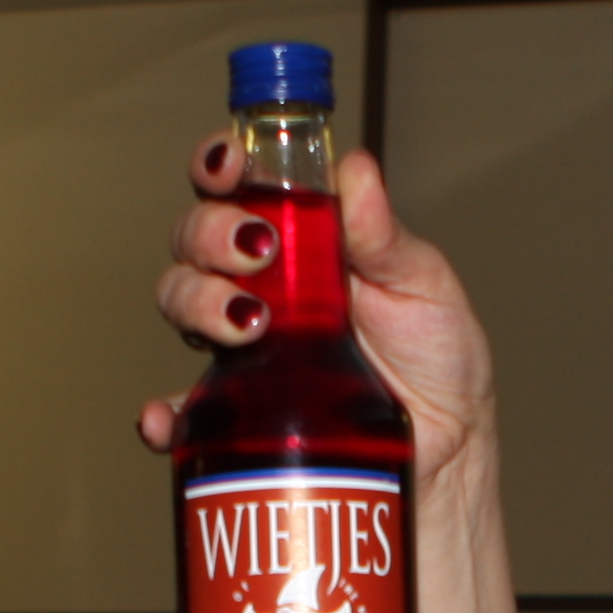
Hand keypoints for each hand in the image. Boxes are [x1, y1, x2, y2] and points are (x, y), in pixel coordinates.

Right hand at [137, 137, 497, 495]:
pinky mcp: (239, 411)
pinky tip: (168, 418)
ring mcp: (244, 348)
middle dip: (211, 234)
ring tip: (248, 324)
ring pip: (181, 302)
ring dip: (196, 301)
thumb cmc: (437, 359)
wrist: (448, 448)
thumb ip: (384, 235)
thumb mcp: (422, 285)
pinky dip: (164, 413)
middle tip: (258, 253)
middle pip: (195, 238)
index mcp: (301, 240)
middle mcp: (262, 286)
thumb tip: (355, 169)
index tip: (232, 164)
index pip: (241, 186)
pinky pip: (183, 411)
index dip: (220, 164)